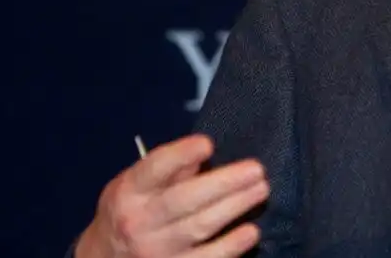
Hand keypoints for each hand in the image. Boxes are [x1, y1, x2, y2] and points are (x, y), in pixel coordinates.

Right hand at [76, 134, 269, 257]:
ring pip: (198, 229)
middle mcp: (138, 222)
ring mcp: (155, 251)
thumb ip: (168, 168)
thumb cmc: (130, 210)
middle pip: (183, 200)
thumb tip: (201, 152)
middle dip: (223, 183)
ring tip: (261, 190)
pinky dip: (230, 247)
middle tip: (256, 170)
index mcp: (129, 192)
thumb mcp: (136, 184)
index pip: (154, 169)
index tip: (207, 144)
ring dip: (234, 208)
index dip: (180, 155)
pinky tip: (251, 232)